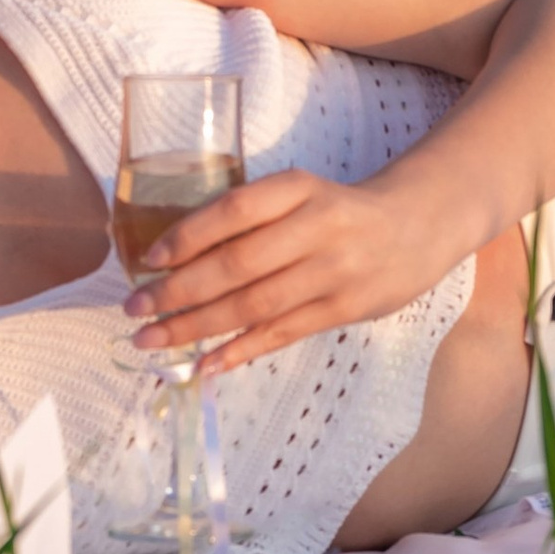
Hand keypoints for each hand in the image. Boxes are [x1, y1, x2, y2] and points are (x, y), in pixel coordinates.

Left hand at [124, 168, 467, 370]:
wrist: (419, 226)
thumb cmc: (341, 210)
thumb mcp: (302, 194)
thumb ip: (253, 218)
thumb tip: (174, 258)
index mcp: (301, 188)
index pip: (235, 211)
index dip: (188, 236)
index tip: (148, 261)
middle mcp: (318, 228)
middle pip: (238, 264)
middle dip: (178, 291)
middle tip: (134, 310)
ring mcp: (334, 272)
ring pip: (254, 305)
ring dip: (197, 327)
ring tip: (153, 341)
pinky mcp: (345, 309)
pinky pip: (282, 334)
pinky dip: (240, 351)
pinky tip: (204, 364)